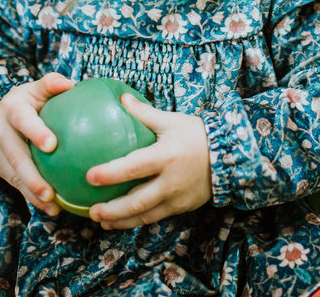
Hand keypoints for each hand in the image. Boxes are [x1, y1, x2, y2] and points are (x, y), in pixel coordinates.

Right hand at [0, 72, 75, 215]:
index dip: (35, 132)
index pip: (22, 120)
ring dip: (32, 193)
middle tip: (50, 192)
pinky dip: (31, 197)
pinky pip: (15, 184)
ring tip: (53, 207)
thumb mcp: (40, 87)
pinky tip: (51, 208)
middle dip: (31, 177)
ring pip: (14, 175)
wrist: (8, 111)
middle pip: (15, 156)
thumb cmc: (33, 99)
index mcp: (11, 108)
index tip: (53, 145)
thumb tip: (70, 84)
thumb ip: (52, 83)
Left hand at [86, 94, 211, 229]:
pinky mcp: (181, 207)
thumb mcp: (172, 121)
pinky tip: (120, 221)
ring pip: (145, 215)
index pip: (134, 167)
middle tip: (91, 211)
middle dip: (112, 210)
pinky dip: (136, 221)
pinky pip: (155, 217)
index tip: (89, 176)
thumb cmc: (197, 135)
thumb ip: (144, 113)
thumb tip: (121, 99)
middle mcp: (171, 181)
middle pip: (137, 201)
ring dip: (121, 221)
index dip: (111, 174)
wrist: (230, 156)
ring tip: (100, 221)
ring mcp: (177, 198)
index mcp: (166, 156)